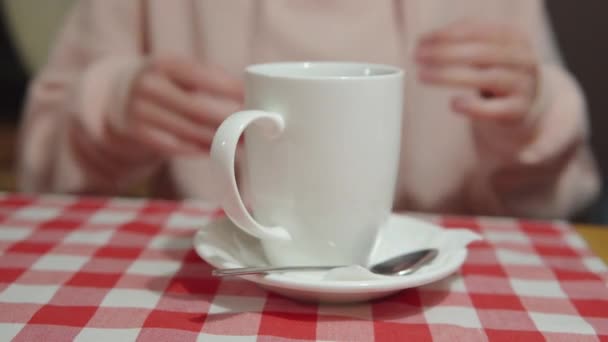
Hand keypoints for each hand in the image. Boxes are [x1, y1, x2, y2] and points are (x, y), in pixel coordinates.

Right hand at [118, 56, 243, 155]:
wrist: (118, 98)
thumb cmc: (165, 84)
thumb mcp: (179, 71)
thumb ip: (209, 77)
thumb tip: (246, 96)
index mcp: (165, 64)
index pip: (202, 76)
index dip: (229, 89)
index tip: (251, 99)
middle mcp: (149, 86)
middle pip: (198, 109)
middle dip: (228, 121)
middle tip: (251, 128)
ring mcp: (140, 111)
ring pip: (189, 131)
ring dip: (219, 139)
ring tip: (241, 143)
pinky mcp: (138, 134)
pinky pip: (176, 146)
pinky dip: (199, 149)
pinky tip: (216, 150)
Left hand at [415, 21, 538, 123]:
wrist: (527, 103)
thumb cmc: (497, 71)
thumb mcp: (486, 52)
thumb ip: (461, 42)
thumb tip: (423, 41)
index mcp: (512, 37)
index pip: (477, 31)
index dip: (446, 35)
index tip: (420, 41)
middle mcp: (522, 58)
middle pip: (480, 53)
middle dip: (444, 53)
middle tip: (417, 57)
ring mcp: (523, 85)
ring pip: (486, 78)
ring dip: (450, 75)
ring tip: (423, 76)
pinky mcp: (518, 111)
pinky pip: (497, 109)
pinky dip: (474, 107)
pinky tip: (454, 104)